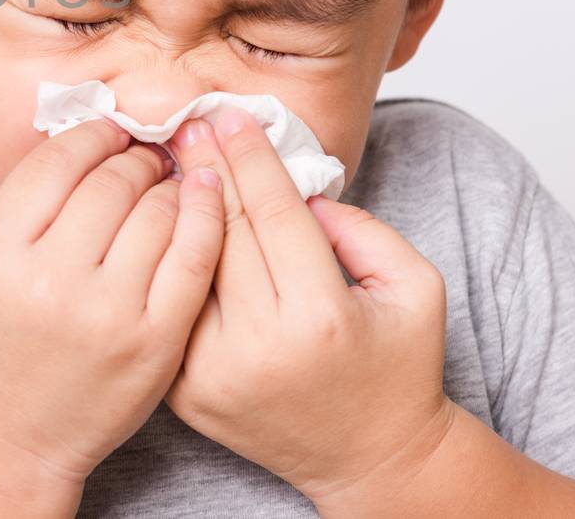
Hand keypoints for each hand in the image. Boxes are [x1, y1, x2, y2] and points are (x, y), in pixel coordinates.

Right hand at [0, 117, 226, 499]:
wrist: (11, 438)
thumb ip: (32, 208)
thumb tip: (93, 139)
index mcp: (0, 253)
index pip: (56, 162)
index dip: (92, 133)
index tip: (110, 130)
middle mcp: (50, 279)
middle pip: (111, 181)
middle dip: (135, 157)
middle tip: (146, 154)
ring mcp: (107, 312)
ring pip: (157, 210)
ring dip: (170, 184)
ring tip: (170, 183)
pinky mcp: (155, 340)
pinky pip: (194, 255)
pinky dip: (205, 216)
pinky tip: (204, 197)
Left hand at [162, 106, 454, 507]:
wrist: (370, 460)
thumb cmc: (398, 367)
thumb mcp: (416, 288)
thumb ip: (366, 228)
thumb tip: (300, 190)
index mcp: (320, 315)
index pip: (274, 212)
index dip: (250, 157)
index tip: (230, 115)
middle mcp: (259, 346)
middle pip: (221, 232)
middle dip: (205, 168)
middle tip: (186, 121)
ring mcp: (213, 373)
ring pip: (184, 268)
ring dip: (172, 209)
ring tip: (164, 161)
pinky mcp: (185, 393)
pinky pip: (168, 309)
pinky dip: (161, 263)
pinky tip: (159, 223)